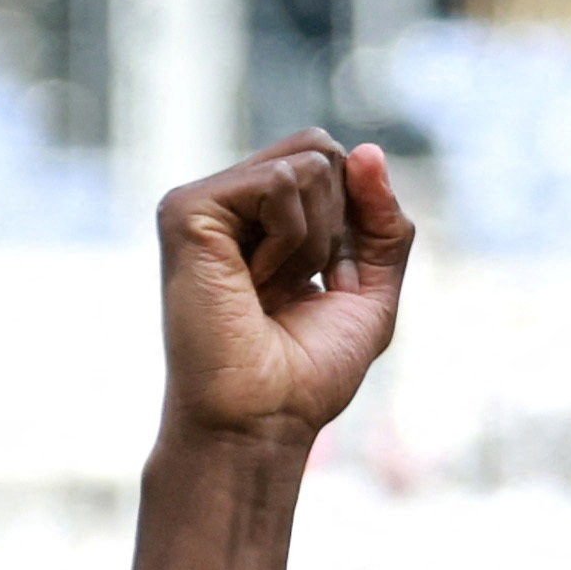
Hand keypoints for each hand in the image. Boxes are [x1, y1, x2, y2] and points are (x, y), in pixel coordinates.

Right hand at [155, 133, 412, 453]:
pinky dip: (291, 240)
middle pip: (322, 151)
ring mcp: (205, 202)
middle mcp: (232, 204)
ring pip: (308, 164)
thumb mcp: (372, 292)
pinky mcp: (186, 208)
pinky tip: (255, 282)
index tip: (332, 280)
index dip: (357, 216)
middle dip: (340, 226)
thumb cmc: (308, 371)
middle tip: (299, 286)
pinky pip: (278, 184)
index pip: (331, 162)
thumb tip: (370, 151)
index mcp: (266, 221)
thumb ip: (383, 225)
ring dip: (316, 241)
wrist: (263, 417)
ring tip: (271, 289)